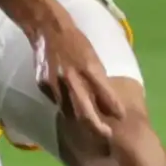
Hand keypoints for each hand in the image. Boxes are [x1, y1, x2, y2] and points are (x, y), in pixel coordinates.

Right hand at [31, 13, 122, 137]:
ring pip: (69, 109)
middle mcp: (72, 78)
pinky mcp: (43, 85)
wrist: (48, 28)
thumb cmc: (77, 41)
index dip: (113, 107)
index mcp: (89, 68)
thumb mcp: (93, 57)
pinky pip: (57, 102)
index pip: (104, 93)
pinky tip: (70, 118)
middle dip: (97, 125)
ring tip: (91, 134)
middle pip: (85, 109)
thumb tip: (106, 98)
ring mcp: (55, 83)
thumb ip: (98, 78)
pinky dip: (66, 110)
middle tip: (108, 136)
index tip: (122, 118)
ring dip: (80, 122)